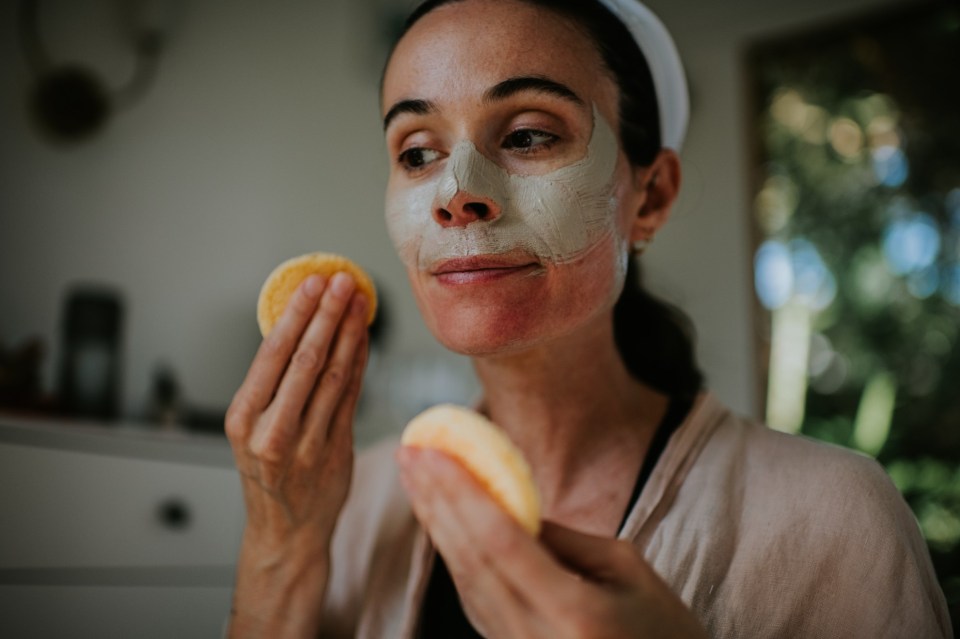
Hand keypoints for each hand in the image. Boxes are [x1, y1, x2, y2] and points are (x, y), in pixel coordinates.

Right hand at [225, 272, 368, 636]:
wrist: (286, 531)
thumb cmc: (268, 474)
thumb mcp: (251, 429)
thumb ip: (273, 385)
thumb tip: (299, 324)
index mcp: (242, 418)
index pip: (272, 355)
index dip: (297, 314)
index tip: (312, 282)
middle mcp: (272, 431)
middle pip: (306, 360)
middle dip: (328, 315)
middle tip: (343, 280)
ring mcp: (306, 444)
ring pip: (335, 376)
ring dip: (351, 333)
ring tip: (360, 301)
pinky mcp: (337, 451)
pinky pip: (352, 396)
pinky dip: (360, 362)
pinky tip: (364, 338)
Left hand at [398, 447, 707, 638]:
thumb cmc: (664, 629)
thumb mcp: (629, 571)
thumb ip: (566, 539)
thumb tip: (509, 503)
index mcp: (573, 613)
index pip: (501, 542)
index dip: (462, 492)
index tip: (432, 451)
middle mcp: (534, 637)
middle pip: (471, 559)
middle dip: (436, 500)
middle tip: (409, 452)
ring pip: (465, 579)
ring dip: (436, 523)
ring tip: (416, 476)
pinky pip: (473, 599)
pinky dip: (454, 554)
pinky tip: (438, 519)